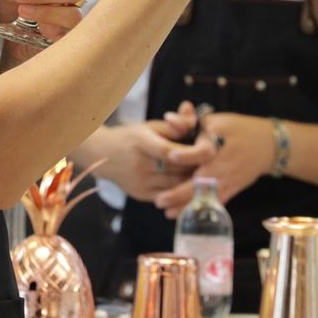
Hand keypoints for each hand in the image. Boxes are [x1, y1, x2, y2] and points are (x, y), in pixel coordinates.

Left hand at [0, 0, 99, 42]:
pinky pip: (67, 35)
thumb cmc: (13, 9)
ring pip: (73, 15)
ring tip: (23, 11)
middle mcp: (73, 0)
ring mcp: (72, 21)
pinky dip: (50, 30)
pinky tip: (37, 28)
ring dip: (47, 12)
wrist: (7, 38)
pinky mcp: (67, 39)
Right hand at [94, 121, 209, 201]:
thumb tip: (194, 119)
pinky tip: (193, 187)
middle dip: (197, 168)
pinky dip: (182, 193)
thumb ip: (174, 124)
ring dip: (192, 182)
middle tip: (215, 164)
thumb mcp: (150, 126)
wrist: (101, 155)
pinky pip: (169, 198)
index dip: (190, 153)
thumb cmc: (131, 138)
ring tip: (208, 175)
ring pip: (175, 186)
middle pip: (176, 170)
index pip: (169, 151)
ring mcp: (140, 182)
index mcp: (141, 142)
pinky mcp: (142, 195)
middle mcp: (140, 164)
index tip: (209, 151)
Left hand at [154, 109, 274, 218]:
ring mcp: (228, 181)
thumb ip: (194, 122)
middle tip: (159, 200)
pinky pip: (216, 203)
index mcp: (218, 148)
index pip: (201, 153)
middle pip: (201, 183)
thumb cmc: (240, 130)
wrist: (268, 145)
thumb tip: (170, 119)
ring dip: (187, 206)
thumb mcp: (218, 121)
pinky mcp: (232, 189)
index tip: (171, 156)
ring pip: (206, 198)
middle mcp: (223, 168)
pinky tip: (186, 216)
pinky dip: (202, 210)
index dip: (186, 154)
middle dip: (179, 193)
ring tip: (167, 213)